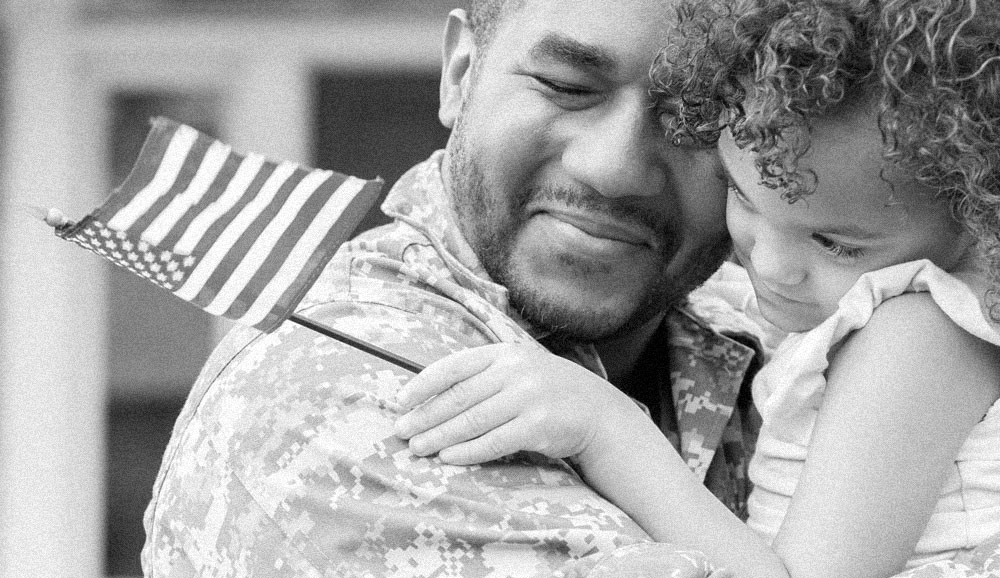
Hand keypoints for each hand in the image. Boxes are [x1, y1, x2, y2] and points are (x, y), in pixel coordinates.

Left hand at [393, 343, 644, 464]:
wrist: (596, 412)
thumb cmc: (545, 392)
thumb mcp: (516, 370)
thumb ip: (481, 376)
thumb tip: (428, 396)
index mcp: (503, 353)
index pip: (454, 366)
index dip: (423, 384)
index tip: (400, 402)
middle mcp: (515, 371)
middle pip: (459, 396)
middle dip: (425, 415)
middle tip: (401, 432)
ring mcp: (528, 397)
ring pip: (473, 420)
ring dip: (440, 436)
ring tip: (418, 447)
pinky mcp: (538, 425)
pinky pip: (495, 441)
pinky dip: (468, 451)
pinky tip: (449, 457)